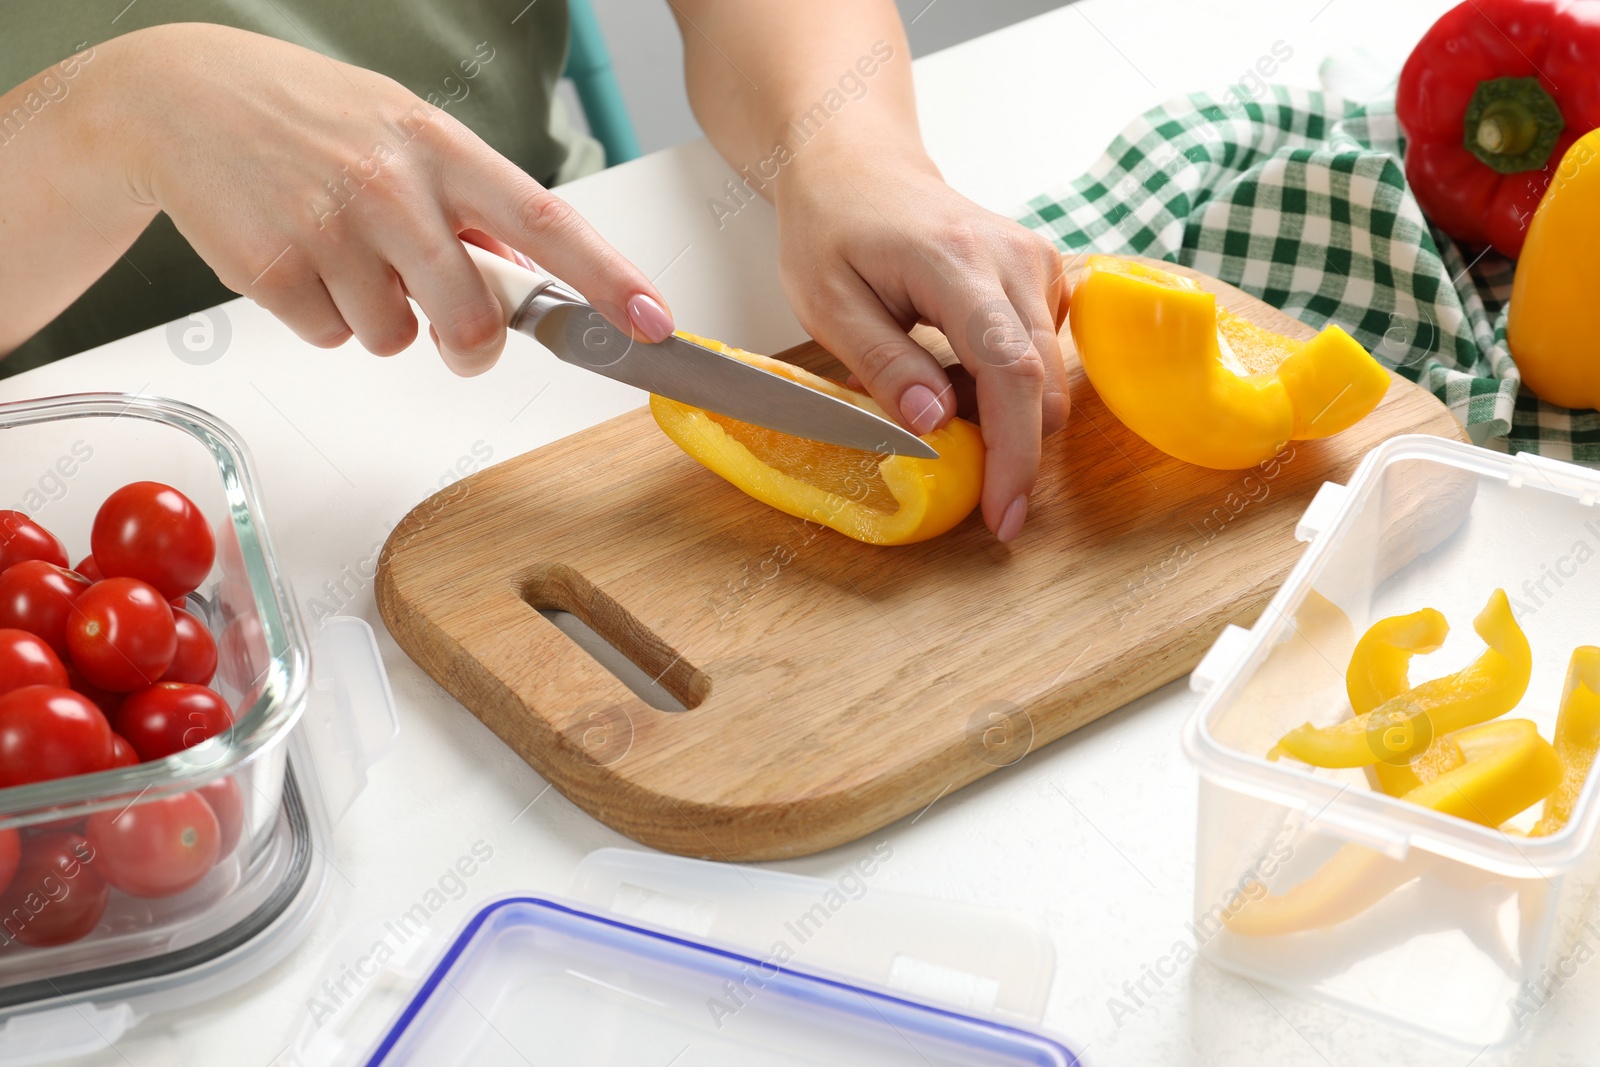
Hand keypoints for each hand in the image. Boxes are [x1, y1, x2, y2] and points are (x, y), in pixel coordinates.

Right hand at [105, 23, 673, 373]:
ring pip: (395, 339)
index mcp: (440, 147)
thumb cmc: (308, 116)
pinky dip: (322, 317)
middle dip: (472, 347)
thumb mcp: (402, 130)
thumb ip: (468, 203)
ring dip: (380, 319)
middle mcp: (391, 185)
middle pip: (472, 321)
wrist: (177, 97)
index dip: (609, 279)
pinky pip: (331, 338)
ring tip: (342, 254)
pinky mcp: (271, 267)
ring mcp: (328, 227)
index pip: (547, 221)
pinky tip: (298, 258)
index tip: (653, 322)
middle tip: (453, 334)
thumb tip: (528, 276)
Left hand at [774, 147, 1069, 541]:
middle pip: (1042, 384)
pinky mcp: (1042, 276)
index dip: (1013, 453)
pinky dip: (1004, 386)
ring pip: (1046, 376)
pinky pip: (1041, 355)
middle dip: (1012, 451)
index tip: (1002, 514)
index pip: (1009, 371)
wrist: (860, 167)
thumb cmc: (831, 231)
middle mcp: (1013, 258)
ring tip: (932, 394)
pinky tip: (954, 370)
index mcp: (955, 263)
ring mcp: (1036, 263)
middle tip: (959, 478)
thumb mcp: (828, 305)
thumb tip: (937, 426)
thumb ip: (885, 366)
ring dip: (1002, 415)